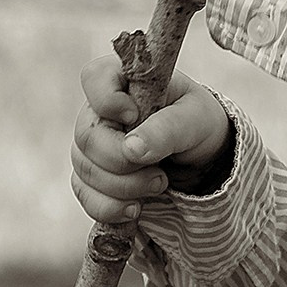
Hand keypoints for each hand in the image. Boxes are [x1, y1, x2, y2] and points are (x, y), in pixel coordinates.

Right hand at [69, 55, 233, 224]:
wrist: (201, 157)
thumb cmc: (197, 123)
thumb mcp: (195, 119)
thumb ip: (167, 129)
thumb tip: (131, 149)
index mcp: (123, 81)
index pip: (94, 78)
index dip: (108, 100)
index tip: (134, 115)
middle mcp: (98, 112)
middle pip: (87, 138)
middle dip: (124, 162)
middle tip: (160, 171)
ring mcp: (91, 147)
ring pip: (85, 171)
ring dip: (124, 188)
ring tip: (159, 184)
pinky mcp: (92, 177)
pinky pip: (86, 196)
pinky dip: (111, 207)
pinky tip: (136, 208)